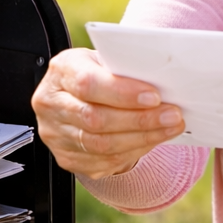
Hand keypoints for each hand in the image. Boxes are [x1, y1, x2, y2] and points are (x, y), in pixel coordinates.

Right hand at [32, 48, 184, 179]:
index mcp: (61, 71)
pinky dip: (133, 152)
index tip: (154, 96)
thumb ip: (125, 69)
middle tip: (172, 116)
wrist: (76, 95)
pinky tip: (151, 140)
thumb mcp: (106, 60)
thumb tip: (164, 83)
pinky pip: (102, 161)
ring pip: (100, 145)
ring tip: (169, 128)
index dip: (122, 93)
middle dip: (140, 119)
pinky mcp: (66, 157)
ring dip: (141, 138)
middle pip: (95, 119)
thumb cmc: (97, 73)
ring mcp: (55, 134)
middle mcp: (51, 103)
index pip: (88, 84)